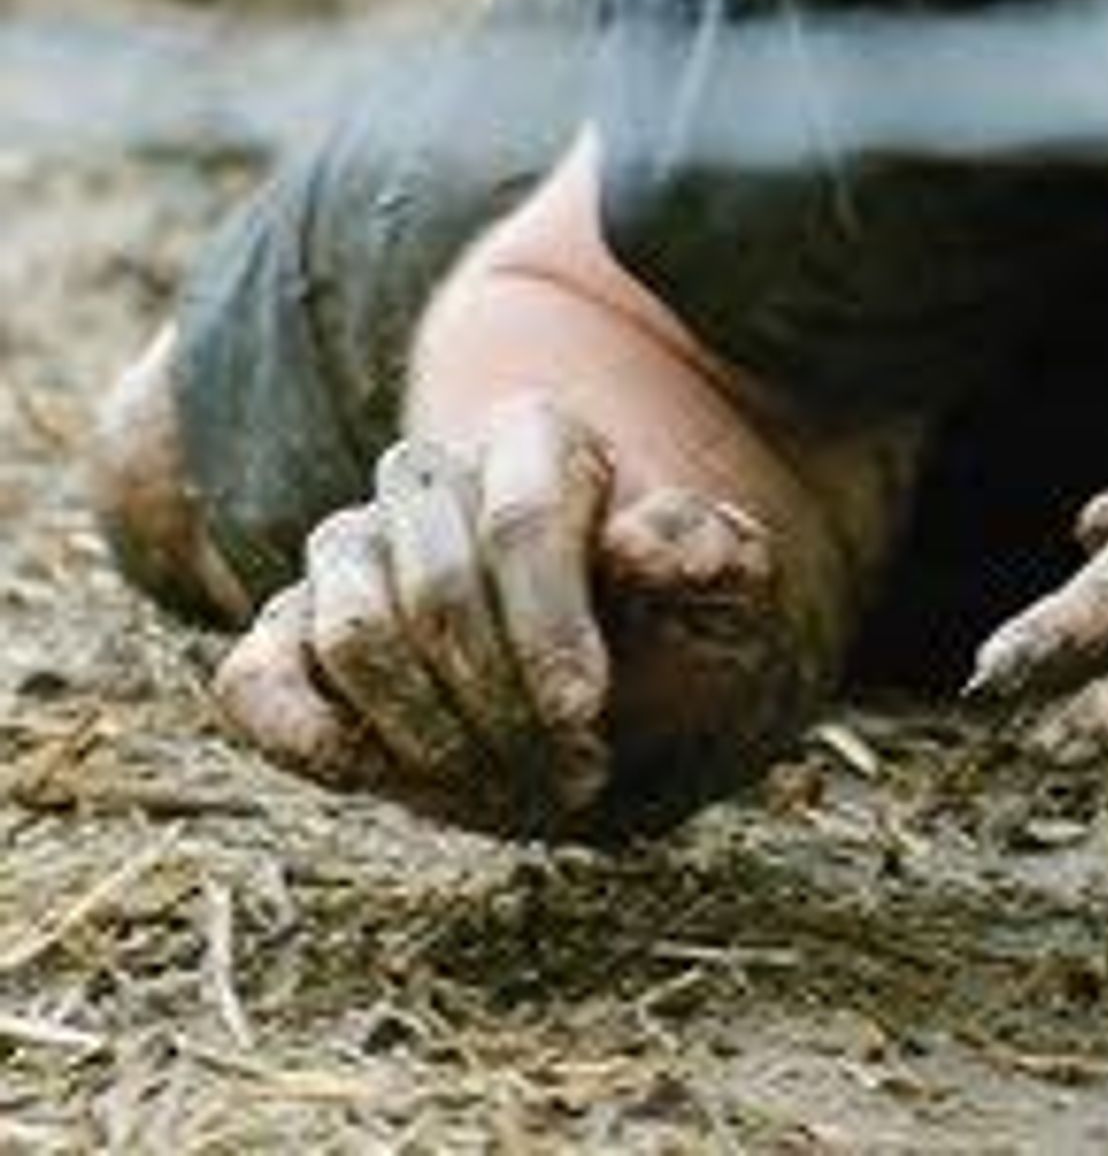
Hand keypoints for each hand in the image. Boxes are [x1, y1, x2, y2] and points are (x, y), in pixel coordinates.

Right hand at [209, 395, 805, 841]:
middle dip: (506, 705)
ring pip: (356, 636)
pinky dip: (304, 736)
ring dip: (431, 738)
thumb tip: (641, 544)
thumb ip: (713, 555)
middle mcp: (428, 478)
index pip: (521, 520)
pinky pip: (253, 680)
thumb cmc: (685, 632)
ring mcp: (348, 552)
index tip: (586, 715)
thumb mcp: (738, 596)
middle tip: (570, 778)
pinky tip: (376, 775)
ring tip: (509, 786)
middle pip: (439, 592)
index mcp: (538, 438)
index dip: (549, 629)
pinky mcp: (286, 637)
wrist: (621, 697)